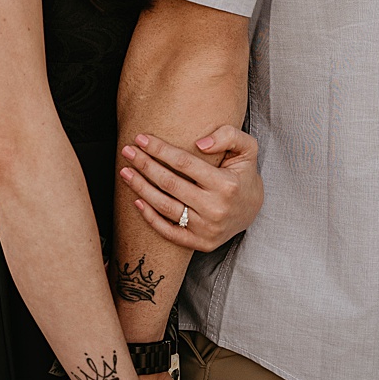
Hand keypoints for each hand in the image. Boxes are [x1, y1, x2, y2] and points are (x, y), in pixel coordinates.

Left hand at [120, 125, 261, 251]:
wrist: (253, 211)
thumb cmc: (243, 174)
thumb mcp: (247, 149)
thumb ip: (229, 136)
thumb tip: (200, 143)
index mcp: (226, 185)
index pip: (184, 163)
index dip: (160, 149)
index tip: (141, 138)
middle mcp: (216, 209)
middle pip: (170, 184)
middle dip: (144, 165)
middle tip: (127, 151)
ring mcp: (208, 229)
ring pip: (165, 207)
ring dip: (140, 188)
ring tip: (125, 172)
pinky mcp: (201, 244)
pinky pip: (168, 232)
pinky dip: (150, 217)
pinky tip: (136, 200)